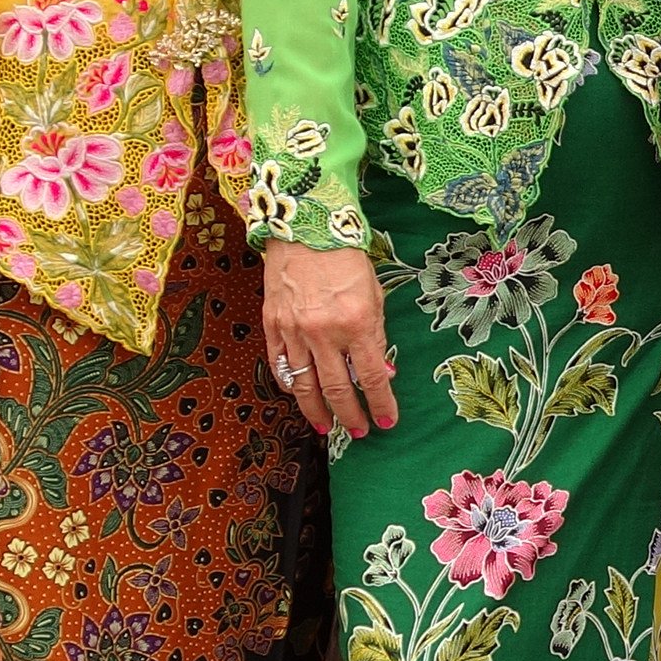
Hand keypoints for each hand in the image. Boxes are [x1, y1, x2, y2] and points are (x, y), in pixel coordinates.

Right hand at [264, 243, 397, 438]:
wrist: (305, 229)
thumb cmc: (346, 260)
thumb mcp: (374, 295)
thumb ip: (377, 336)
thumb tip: (383, 373)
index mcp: (356, 323)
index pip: (373, 377)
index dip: (381, 404)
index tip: (387, 422)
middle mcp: (324, 332)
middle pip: (338, 389)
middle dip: (350, 416)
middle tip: (358, 431)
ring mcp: (294, 331)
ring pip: (305, 386)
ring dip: (317, 412)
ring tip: (326, 427)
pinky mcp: (272, 326)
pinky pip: (281, 366)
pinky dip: (291, 386)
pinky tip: (301, 396)